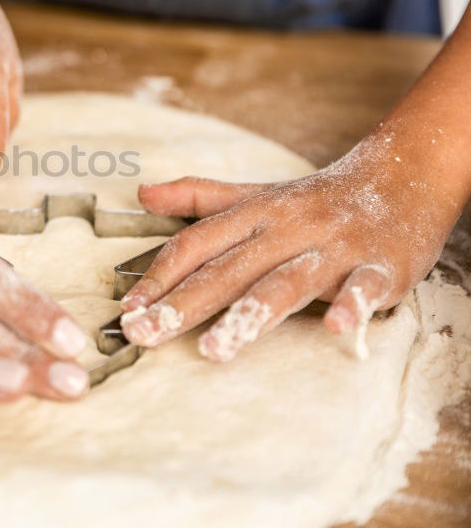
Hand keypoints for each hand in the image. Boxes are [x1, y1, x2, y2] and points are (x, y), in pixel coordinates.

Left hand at [119, 139, 461, 360]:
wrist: (400, 178)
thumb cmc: (316, 199)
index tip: (127, 309)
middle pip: (227, 270)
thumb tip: (142, 193)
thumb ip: (199, 198)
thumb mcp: (256, 193)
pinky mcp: (380, 267)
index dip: (159, 276)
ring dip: (248, 316)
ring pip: (285, 283)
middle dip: (181, 305)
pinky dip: (352, 307)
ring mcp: (333, 248)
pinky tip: (336, 328)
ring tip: (214, 350)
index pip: (196, 245)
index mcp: (255, 213)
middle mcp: (287, 229)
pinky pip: (364, 288)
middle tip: (143, 336)